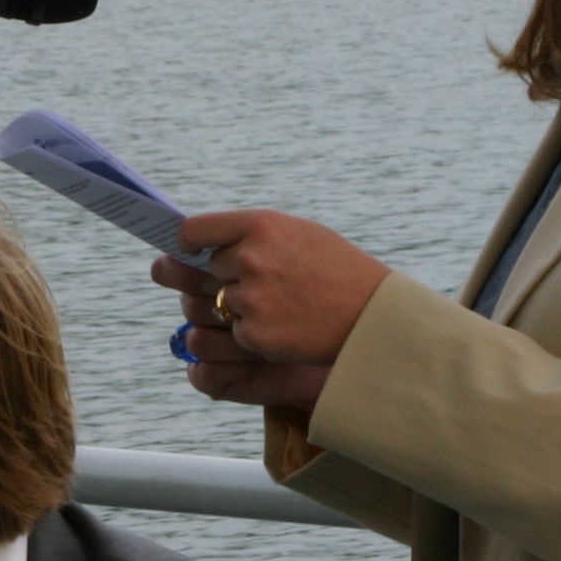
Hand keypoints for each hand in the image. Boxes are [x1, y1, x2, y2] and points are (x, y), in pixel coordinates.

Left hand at [154, 209, 386, 393]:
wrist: (374, 316)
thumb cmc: (337, 270)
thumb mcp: (299, 234)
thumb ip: (252, 234)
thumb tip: (197, 245)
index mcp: (261, 225)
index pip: (193, 231)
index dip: (187, 244)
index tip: (189, 252)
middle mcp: (250, 258)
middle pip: (207, 270)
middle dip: (228, 278)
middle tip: (267, 284)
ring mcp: (250, 298)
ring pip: (221, 304)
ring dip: (244, 309)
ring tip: (286, 306)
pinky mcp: (255, 334)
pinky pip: (238, 333)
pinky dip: (257, 334)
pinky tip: (290, 327)